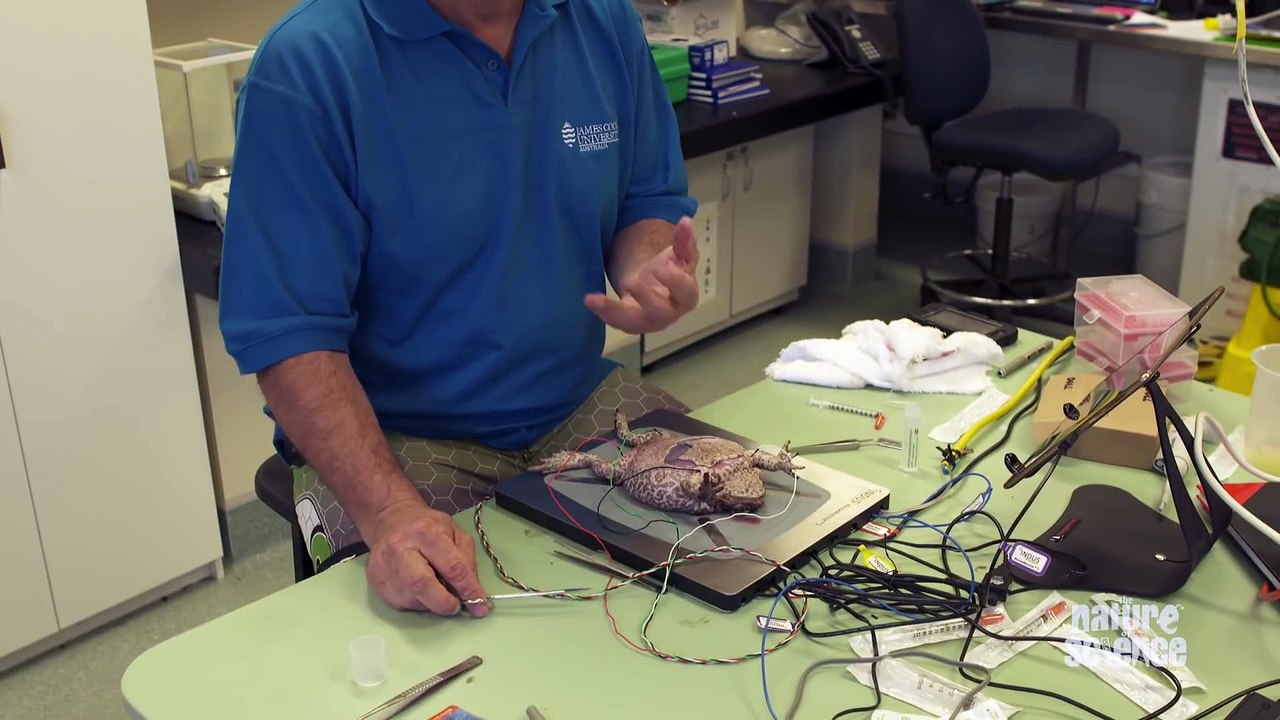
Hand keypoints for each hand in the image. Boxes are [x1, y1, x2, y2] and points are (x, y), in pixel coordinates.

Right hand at [363, 498, 489, 616]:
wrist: (390, 519)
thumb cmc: (427, 527)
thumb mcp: (455, 533)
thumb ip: (466, 562)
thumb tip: (473, 595)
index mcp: (426, 533)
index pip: (452, 566)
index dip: (468, 590)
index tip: (480, 607)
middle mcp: (401, 549)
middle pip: (422, 584)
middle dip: (443, 603)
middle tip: (455, 607)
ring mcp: (384, 566)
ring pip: (411, 599)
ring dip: (430, 603)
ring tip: (436, 589)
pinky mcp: (375, 581)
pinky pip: (401, 603)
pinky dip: (416, 602)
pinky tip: (419, 590)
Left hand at [585, 217, 699, 333]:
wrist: (656, 283)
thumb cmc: (671, 268)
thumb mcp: (679, 253)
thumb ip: (684, 240)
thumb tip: (686, 221)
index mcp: (686, 296)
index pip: (686, 292)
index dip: (675, 281)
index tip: (661, 266)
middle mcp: (669, 313)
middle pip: (661, 314)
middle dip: (646, 298)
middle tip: (632, 282)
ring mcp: (648, 321)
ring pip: (634, 324)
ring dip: (615, 312)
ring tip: (594, 299)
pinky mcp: (631, 323)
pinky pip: (618, 323)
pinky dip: (604, 312)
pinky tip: (589, 299)